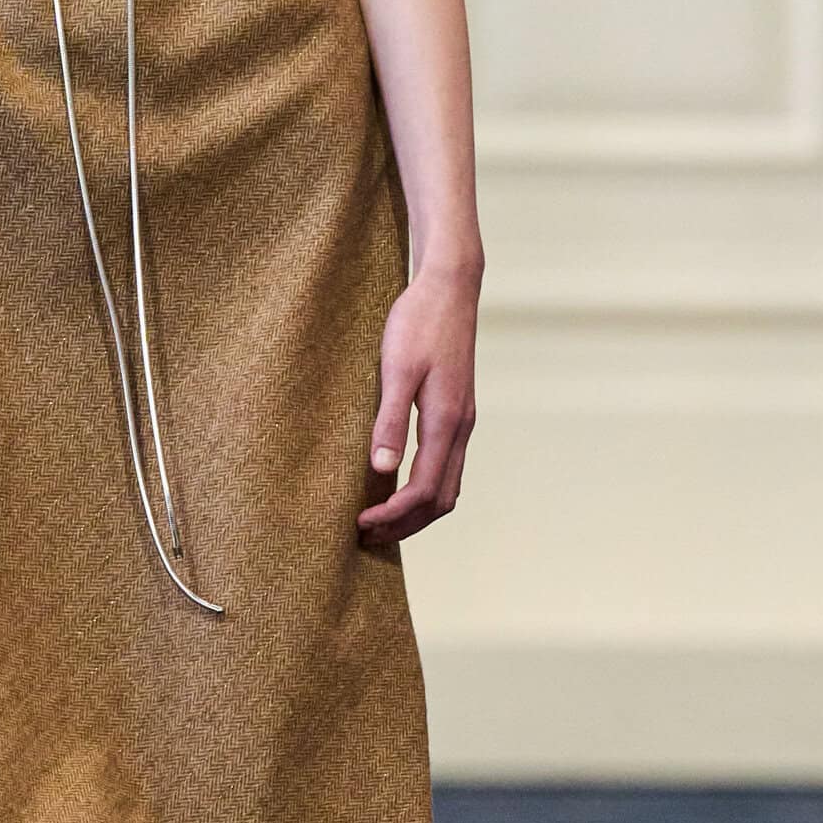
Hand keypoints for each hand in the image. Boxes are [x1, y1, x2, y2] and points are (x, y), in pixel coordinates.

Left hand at [357, 263, 478, 545]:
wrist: (449, 287)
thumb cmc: (418, 323)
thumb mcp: (396, 369)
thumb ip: (389, 420)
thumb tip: (379, 469)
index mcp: (446, 422)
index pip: (422, 491)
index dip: (392, 515)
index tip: (359, 524)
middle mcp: (460, 427)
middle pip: (441, 500)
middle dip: (406, 524)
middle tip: (366, 534)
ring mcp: (462, 420)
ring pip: (448, 486)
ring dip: (417, 511)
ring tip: (379, 518)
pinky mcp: (457, 410)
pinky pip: (446, 466)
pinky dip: (425, 488)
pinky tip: (397, 483)